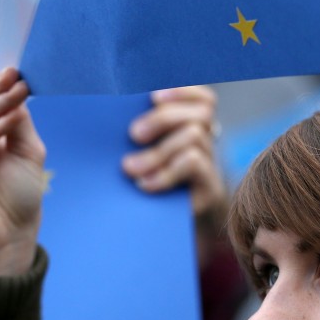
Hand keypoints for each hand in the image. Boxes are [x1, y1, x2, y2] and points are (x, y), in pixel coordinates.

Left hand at [122, 86, 225, 221]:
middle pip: (201, 112)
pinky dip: (165, 173)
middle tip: (133, 134)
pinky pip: (194, 165)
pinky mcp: (210, 187)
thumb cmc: (148, 182)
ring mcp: (211, 162)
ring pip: (193, 136)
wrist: (170, 228)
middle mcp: (207, 140)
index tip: (153, 96)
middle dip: (163, 118)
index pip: (203, 98)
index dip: (183, 91)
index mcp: (193, 126)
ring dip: (157, 151)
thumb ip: (140, 136)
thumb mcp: (145, 155)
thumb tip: (108, 119)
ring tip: (129, 168)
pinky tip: (144, 185)